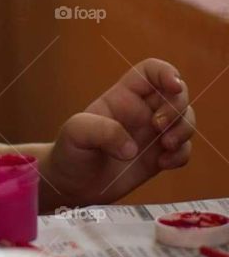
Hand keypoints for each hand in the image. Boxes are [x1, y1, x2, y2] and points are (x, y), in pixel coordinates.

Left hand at [45, 57, 195, 207]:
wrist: (72, 184)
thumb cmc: (70, 151)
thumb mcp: (75, 134)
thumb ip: (101, 132)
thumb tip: (132, 149)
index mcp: (123, 97)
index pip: (151, 72)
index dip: (166, 72)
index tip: (173, 86)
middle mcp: (142, 111)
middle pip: (177, 93)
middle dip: (177, 106)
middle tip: (158, 126)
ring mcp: (152, 134)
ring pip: (186, 120)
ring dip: (184, 130)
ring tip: (165, 146)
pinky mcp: (158, 157)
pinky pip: (184, 150)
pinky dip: (181, 155)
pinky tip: (162, 163)